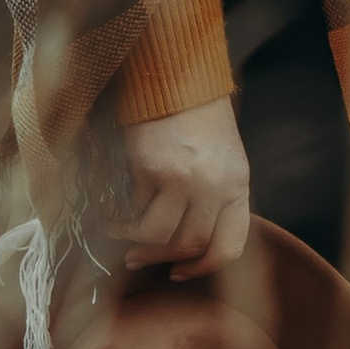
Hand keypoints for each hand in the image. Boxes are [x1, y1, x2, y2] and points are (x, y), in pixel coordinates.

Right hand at [121, 95, 251, 278]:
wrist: (176, 76)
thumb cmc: (198, 117)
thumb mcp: (222, 160)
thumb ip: (215, 198)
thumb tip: (187, 245)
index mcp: (238, 185)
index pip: (231, 245)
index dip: (204, 267)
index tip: (180, 272)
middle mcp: (215, 186)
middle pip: (191, 245)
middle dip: (160, 259)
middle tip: (138, 260)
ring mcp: (184, 179)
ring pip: (158, 236)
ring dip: (133, 242)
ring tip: (118, 233)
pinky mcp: (152, 169)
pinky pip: (133, 210)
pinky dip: (119, 216)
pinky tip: (111, 210)